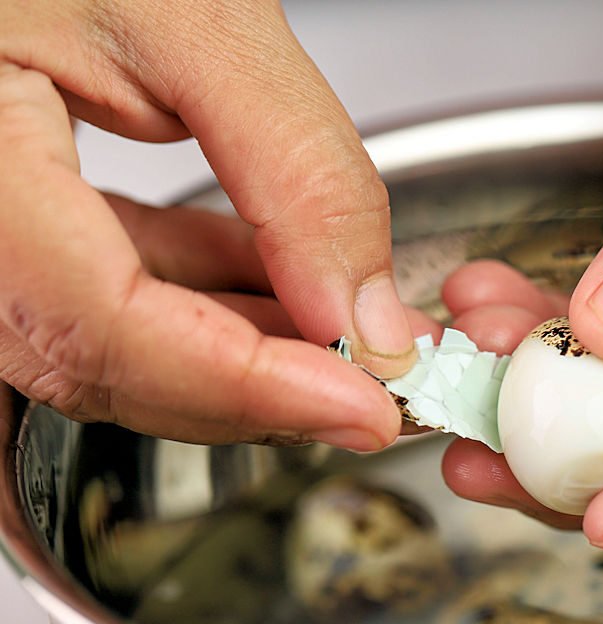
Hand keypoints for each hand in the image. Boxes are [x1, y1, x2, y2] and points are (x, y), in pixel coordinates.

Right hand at [0, 0, 420, 449]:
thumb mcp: (197, 21)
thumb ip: (295, 168)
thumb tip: (363, 310)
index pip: (101, 325)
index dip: (245, 386)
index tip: (362, 407)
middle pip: (97, 360)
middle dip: (252, 388)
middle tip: (368, 387)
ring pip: (100, 340)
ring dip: (234, 351)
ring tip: (342, 331)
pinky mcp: (2, 212)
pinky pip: (92, 288)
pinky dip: (193, 298)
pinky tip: (272, 279)